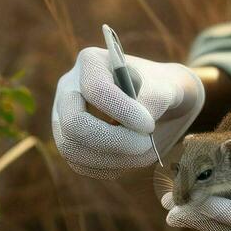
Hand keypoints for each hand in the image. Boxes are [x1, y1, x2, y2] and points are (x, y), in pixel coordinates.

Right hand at [51, 46, 204, 177]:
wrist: (158, 101)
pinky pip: (80, 165)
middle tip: (145, 144)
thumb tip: (134, 129)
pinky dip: (109, 167)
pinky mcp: (68, 142)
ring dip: (115, 158)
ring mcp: (62, 116)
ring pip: (73, 149)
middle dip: (113, 141)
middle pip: (73, 123)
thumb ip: (152, 103)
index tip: (149, 125)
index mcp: (91, 62)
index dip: (123, 112)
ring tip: (145, 149)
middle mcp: (68, 88)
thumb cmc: (162, 89)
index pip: (96, 90)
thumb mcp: (167, 88)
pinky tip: (130, 157)